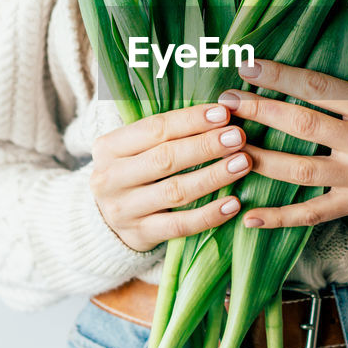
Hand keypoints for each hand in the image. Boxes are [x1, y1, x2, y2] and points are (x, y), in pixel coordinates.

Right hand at [91, 104, 251, 251]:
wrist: (104, 221)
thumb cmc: (132, 171)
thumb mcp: (133, 148)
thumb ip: (165, 132)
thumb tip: (218, 113)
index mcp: (109, 147)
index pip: (155, 129)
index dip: (191, 120)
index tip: (223, 114)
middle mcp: (111, 178)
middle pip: (166, 158)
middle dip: (206, 146)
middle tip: (238, 137)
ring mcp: (123, 209)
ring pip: (175, 191)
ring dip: (213, 176)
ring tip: (243, 163)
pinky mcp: (139, 234)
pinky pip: (180, 225)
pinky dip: (209, 214)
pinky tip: (233, 204)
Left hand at [217, 59, 347, 228]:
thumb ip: (333, 91)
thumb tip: (274, 75)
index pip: (321, 87)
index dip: (282, 76)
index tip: (247, 67)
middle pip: (305, 125)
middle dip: (261, 112)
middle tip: (226, 103)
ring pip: (301, 170)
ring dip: (260, 159)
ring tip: (227, 149)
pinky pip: (312, 213)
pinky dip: (279, 217)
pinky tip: (249, 216)